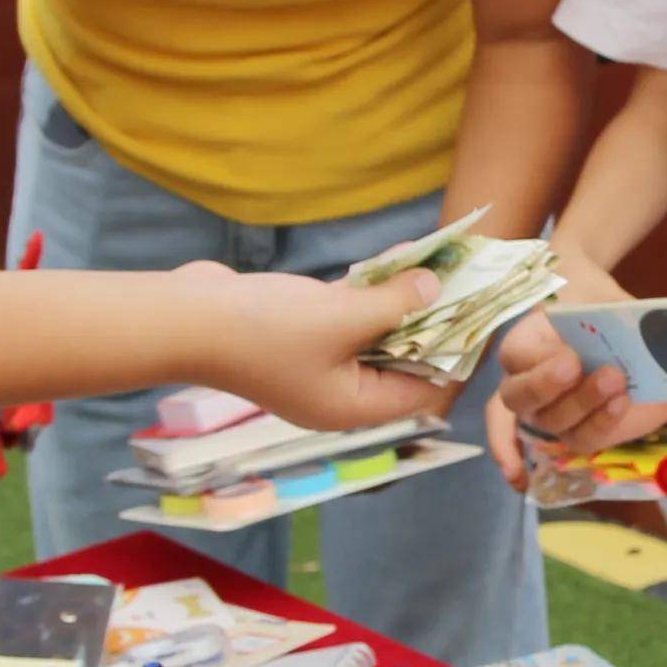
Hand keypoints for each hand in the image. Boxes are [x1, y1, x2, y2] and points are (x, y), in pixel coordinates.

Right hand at [188, 263, 453, 431]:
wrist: (184, 320)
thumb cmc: (262, 331)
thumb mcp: (341, 316)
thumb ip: (394, 305)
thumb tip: (436, 289)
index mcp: (354, 407)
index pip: (425, 391)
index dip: (456, 356)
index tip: (481, 318)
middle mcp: (340, 391)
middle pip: (404, 360)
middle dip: (433, 322)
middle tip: (466, 284)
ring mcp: (318, 363)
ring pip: (376, 333)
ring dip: (403, 301)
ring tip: (440, 265)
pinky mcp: (299, 333)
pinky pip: (348, 316)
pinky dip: (370, 292)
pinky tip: (396, 259)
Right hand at [493, 310, 666, 460]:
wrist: (651, 357)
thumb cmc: (614, 323)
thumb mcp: (604, 305)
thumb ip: (592, 309)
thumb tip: (595, 318)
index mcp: (529, 344)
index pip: (512, 356)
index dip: (534, 359)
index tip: (568, 354)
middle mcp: (530, 383)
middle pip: (515, 397)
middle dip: (542, 385)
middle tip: (574, 368)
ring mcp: (551, 414)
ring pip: (551, 419)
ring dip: (582, 400)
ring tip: (616, 379)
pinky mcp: (580, 435)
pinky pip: (581, 438)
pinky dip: (601, 422)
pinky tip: (620, 403)